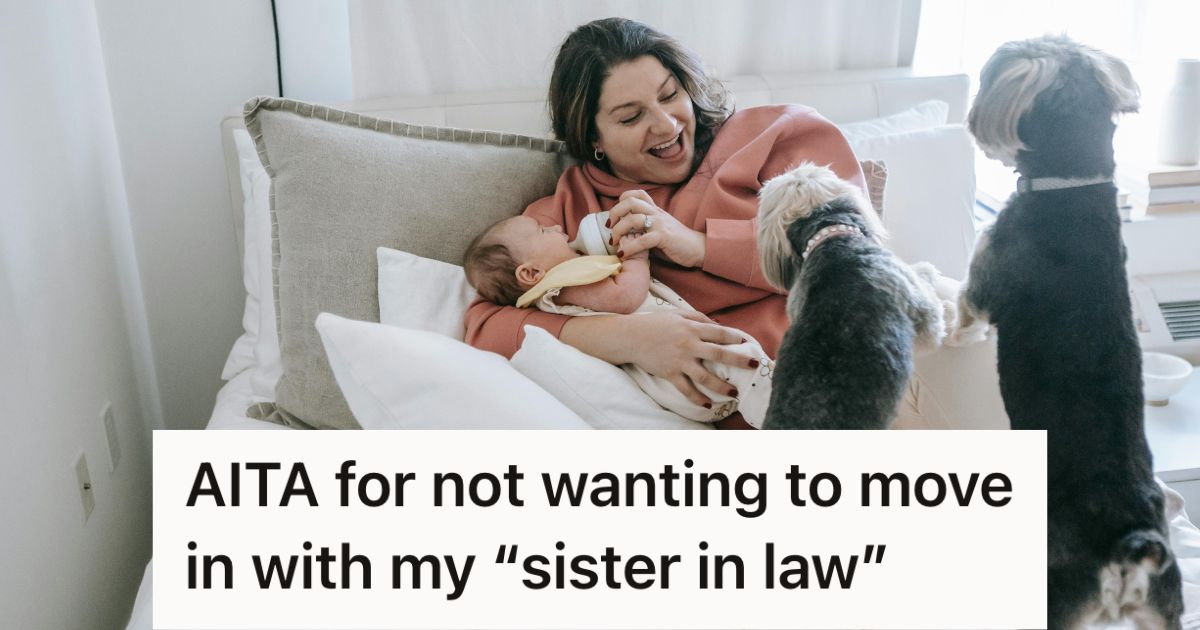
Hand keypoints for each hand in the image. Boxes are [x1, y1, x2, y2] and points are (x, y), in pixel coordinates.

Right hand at [561, 310, 757, 406]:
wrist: (630, 337)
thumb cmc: (654, 323)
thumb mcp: (677, 314)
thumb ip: (698, 319)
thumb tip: (718, 327)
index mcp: (692, 328)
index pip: (720, 334)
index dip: (736, 339)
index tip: (747, 343)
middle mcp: (689, 345)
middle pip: (720, 354)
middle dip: (739, 360)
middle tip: (753, 365)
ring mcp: (680, 361)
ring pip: (706, 377)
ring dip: (722, 386)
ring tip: (734, 393)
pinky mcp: (670, 373)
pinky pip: (687, 389)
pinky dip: (698, 399)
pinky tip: (708, 405)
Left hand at [608, 190, 705, 266]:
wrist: (698, 248)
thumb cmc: (676, 242)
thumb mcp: (658, 228)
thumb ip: (644, 226)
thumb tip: (623, 232)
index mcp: (655, 210)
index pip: (637, 194)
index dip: (622, 200)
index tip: (615, 216)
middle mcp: (656, 213)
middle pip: (630, 202)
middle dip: (615, 213)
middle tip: (609, 227)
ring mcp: (660, 224)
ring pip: (633, 219)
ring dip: (618, 231)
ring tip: (614, 242)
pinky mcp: (664, 237)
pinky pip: (641, 240)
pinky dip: (628, 248)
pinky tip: (623, 254)